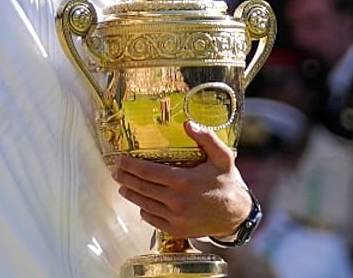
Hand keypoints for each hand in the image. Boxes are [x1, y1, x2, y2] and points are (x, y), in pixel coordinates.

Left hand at [113, 121, 251, 239]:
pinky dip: (144, 210)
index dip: (129, 165)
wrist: (237, 215)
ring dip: (130, 194)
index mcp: (183, 181)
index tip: (119, 160)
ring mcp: (175, 218)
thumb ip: (206, 138)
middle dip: (124, 178)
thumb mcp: (223, 157)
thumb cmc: (228, 183)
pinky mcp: (176, 230)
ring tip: (123, 186)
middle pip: (140, 187)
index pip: (146, 171)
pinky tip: (142, 202)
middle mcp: (176, 201)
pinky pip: (152, 219)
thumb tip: (188, 123)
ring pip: (143, 204)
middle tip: (115, 171)